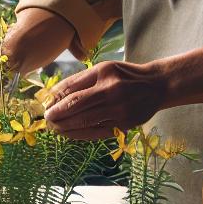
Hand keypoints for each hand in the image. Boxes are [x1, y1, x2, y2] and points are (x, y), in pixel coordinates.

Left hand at [41, 60, 171, 139]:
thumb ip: (81, 80)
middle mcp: (110, 89)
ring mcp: (118, 108)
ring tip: (55, 128)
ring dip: (66, 126)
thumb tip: (54, 93)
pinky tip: (70, 134)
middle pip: (76, 104)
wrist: (156, 86)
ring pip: (84, 120)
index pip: (72, 86)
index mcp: (103, 72)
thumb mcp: (105, 69)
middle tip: (47, 119)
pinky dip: (80, 134)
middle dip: (57, 114)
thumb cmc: (125, 76)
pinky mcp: (124, 123)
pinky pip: (97, 131)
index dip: (55, 98)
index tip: (46, 104)